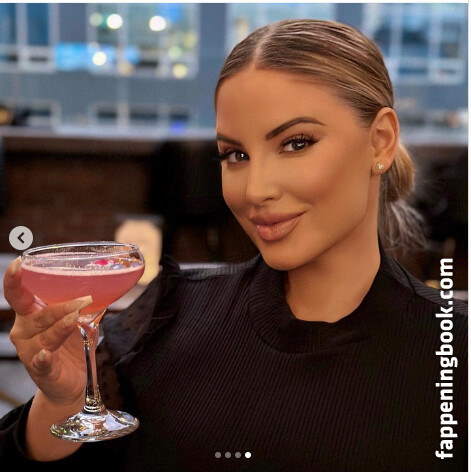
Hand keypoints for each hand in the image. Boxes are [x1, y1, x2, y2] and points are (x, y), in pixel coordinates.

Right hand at [3, 257, 92, 406]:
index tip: (19, 264)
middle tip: (84, 299)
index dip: (14, 279)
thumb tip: (107, 286)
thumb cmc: (73, 345)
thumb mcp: (81, 321)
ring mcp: (30, 350)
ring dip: (61, 325)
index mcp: (32, 313)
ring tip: (76, 317)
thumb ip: (87, 306)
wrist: (73, 381)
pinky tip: (47, 354)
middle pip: (38, 313)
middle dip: (59, 305)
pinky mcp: (40, 369)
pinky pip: (41, 361)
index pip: (18, 294)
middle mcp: (25, 330)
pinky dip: (44, 357)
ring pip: (45, 334)